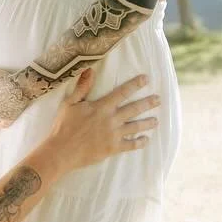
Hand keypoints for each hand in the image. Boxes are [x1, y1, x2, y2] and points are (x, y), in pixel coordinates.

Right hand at [43, 69, 158, 172]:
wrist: (62, 151)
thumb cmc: (63, 126)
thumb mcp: (69, 103)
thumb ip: (82, 87)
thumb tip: (89, 70)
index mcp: (102, 107)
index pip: (122, 92)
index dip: (135, 85)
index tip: (146, 79)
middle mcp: (111, 119)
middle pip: (134, 109)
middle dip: (148, 103)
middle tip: (159, 99)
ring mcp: (114, 135)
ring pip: (136, 126)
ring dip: (147, 123)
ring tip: (157, 120)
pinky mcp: (113, 148)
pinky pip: (130, 145)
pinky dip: (139, 142)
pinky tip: (146, 140)